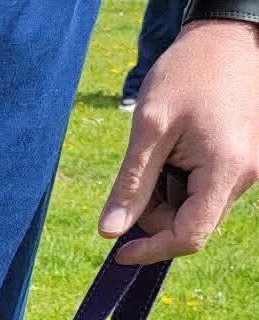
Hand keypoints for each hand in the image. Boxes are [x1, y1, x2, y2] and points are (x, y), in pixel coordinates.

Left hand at [100, 20, 258, 262]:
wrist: (227, 33)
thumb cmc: (189, 70)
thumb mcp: (150, 127)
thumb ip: (131, 185)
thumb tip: (111, 233)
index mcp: (226, 169)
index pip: (189, 237)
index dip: (151, 249)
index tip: (119, 251)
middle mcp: (246, 175)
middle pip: (192, 224)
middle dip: (157, 212)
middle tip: (143, 172)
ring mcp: (250, 167)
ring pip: (199, 207)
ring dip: (170, 194)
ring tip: (166, 149)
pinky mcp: (247, 158)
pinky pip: (209, 187)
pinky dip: (184, 180)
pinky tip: (180, 147)